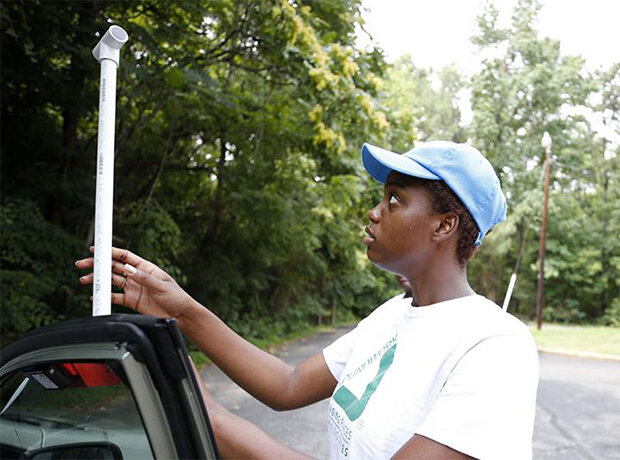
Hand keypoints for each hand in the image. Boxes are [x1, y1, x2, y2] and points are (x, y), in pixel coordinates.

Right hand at [76, 246, 196, 320]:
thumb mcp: (162, 285)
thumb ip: (145, 278)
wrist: (180, 315)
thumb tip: (130, 270)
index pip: (125, 257)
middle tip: (83, 263)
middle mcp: (137, 276)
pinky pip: (114, 297)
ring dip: (98, 279)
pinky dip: (104, 296)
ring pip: (111, 281)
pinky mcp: (132, 301)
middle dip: (98, 265)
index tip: (96, 249)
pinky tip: (95, 294)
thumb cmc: (177, 297)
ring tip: (84, 279)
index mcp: (146, 268)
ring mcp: (134, 288)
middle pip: (114, 267)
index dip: (110, 252)